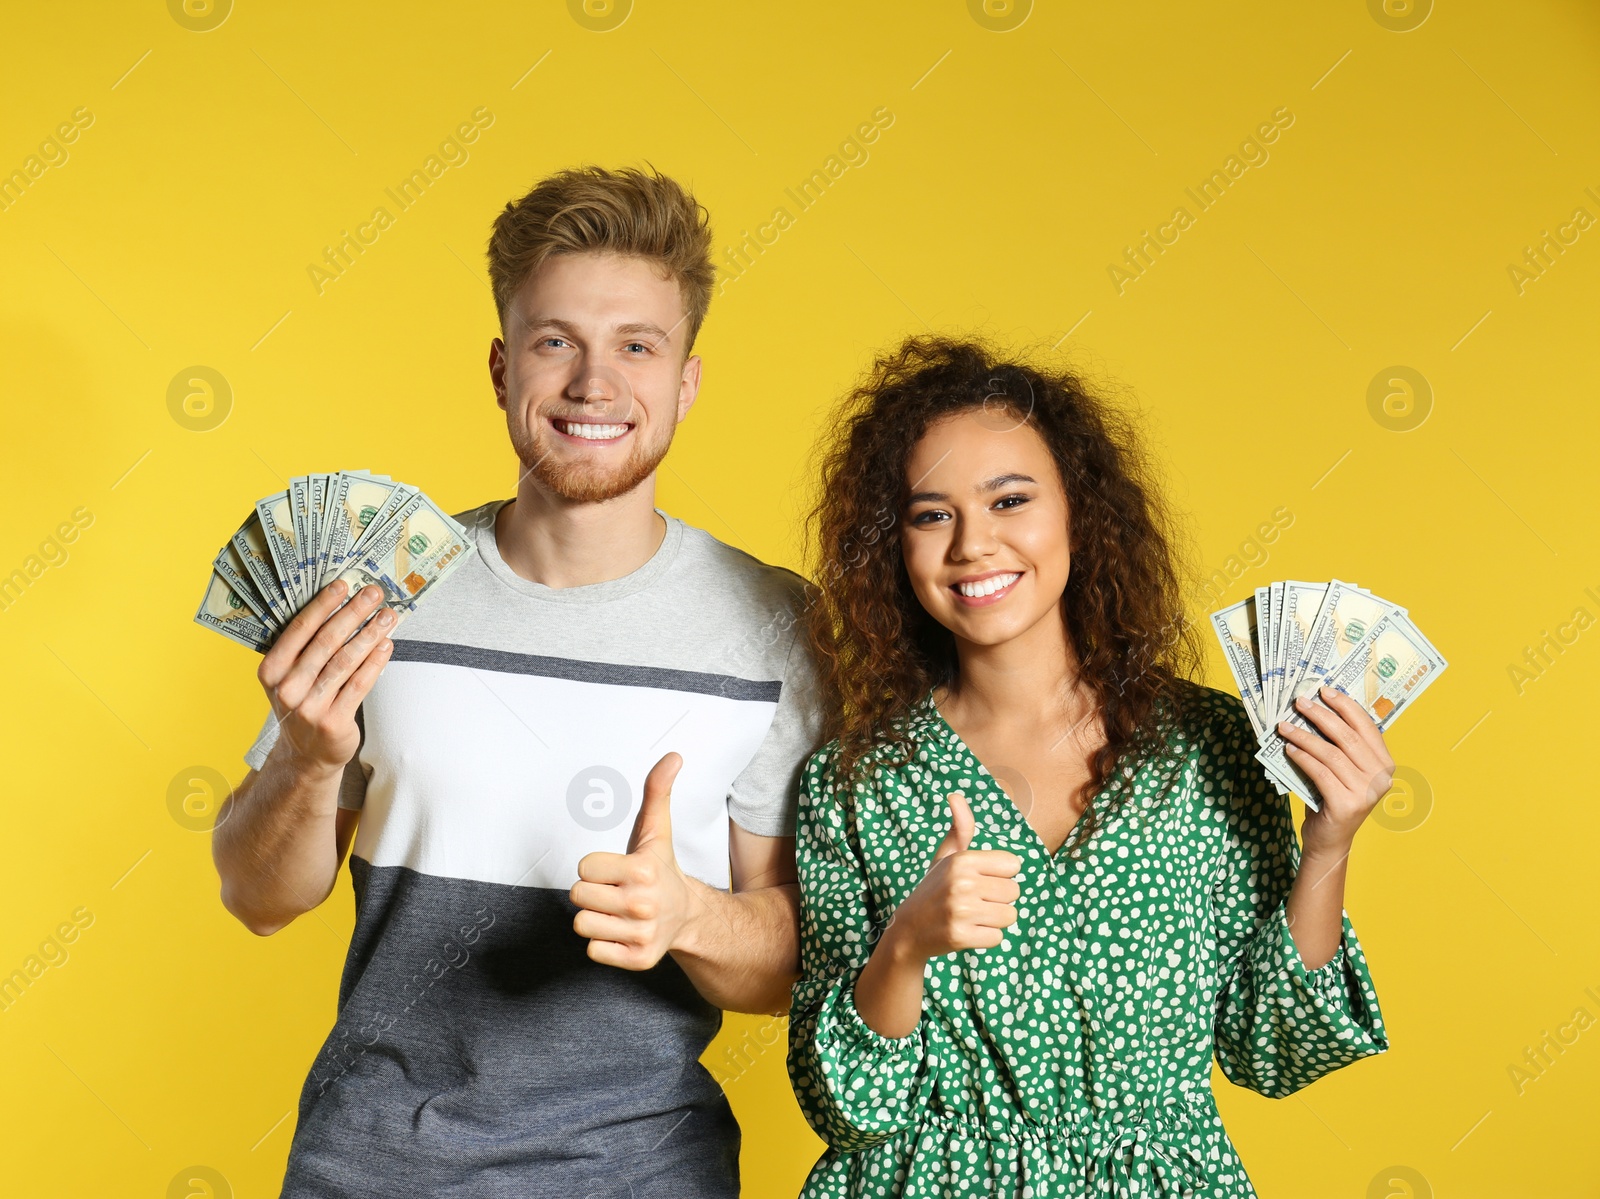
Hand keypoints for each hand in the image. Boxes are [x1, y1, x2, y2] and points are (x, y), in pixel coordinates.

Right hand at [256, 580, 395, 773]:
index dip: (323, 605)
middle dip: (353, 613)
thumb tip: (341, 604)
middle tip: (373, 593)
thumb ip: (307, 648)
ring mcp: (309, 708)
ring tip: (388, 616)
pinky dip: (375, 662)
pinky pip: (359, 684)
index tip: (344, 584)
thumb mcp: (291, 677)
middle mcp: (286, 689)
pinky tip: (387, 645)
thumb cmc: (303, 703)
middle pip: (326, 642)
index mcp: (271, 671)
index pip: (299, 630)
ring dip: (370, 634)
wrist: (305, 754)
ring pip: (345, 661)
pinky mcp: (333, 722)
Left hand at [571, 753, 693, 969]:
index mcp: (642, 870)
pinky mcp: (637, 959)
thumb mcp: (656, 831)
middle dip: (593, 892)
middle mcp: (643, 903)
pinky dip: (603, 943)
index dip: (596, 868)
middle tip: (616, 891)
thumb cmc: (661, 871)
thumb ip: (657, 792)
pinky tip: (622, 932)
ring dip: (596, 918)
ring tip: (618, 912)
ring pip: (582, 924)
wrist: (688, 916)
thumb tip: (673, 757)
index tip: (617, 870)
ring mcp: (641, 933)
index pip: (583, 868)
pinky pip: (593, 951)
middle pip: (578, 896)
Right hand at [884, 791, 1021, 962]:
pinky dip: (986, 938)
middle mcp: (962, 883)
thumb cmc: (934, 890)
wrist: (908, 930)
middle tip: (974, 902)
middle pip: (1014, 892)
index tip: (980, 881)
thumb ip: (960, 828)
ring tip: (972, 917)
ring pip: (1010, 915)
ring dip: (994, 920)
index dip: (1000, 875)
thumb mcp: (946, 857)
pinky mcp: (961, 936)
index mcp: (962, 860)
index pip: (1013, 865)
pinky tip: (967, 932)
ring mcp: (961, 911)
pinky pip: (998, 938)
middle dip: (998, 899)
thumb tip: (955, 795)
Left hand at [1276, 683, 1396, 854]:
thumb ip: (1338, 746)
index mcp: (1385, 764)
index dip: (1345, 706)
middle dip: (1321, 716)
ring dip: (1304, 737)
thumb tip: (1313, 710)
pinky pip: (1320, 773)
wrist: (1329, 840)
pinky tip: (1288, 749)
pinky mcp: (1347, 805)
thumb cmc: (1332, 798)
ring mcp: (1366, 792)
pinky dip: (1302, 758)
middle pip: (1348, 737)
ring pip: (1331, 754)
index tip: (1324, 691)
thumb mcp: (1341, 769)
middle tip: (1299, 702)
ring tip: (1284, 726)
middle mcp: (1381, 778)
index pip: (1367, 726)